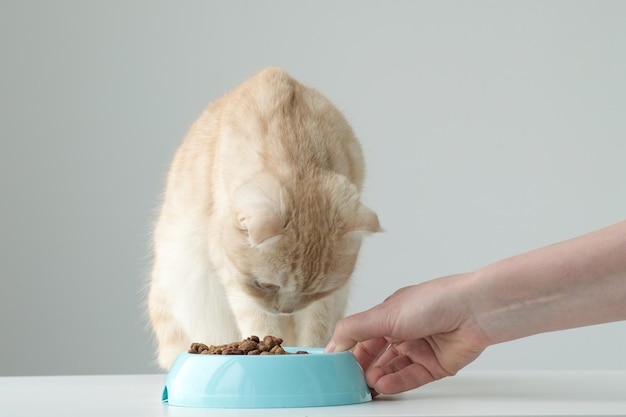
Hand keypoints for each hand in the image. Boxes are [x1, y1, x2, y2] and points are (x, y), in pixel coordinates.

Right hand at [326, 275, 489, 393]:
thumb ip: (354, 329)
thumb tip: (331, 343)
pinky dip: (396, 382)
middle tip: (349, 379)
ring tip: (367, 384)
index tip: (335, 364)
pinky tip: (383, 385)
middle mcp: (403, 331)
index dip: (348, 349)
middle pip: (375, 355)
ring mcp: (419, 348)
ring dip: (378, 377)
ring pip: (392, 369)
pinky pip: (411, 377)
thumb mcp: (384, 313)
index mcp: (389, 315)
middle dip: (361, 367)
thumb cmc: (434, 301)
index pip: (361, 336)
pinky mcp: (435, 365)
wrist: (475, 311)